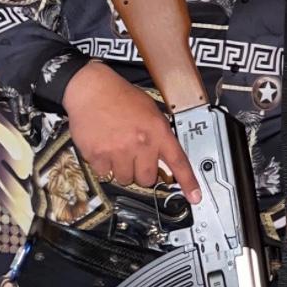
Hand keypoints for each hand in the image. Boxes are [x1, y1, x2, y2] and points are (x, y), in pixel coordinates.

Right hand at [61, 61, 200, 201]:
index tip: (195, 197)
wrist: (91, 90)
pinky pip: (105, 174)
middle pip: (148, 179)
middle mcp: (141, 143)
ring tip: (118, 149)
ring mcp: (119, 151)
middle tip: (136, 158)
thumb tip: (165, 153)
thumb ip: (159, 133)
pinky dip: (104, 165)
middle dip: (143, 172)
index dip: (188, 181)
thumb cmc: (120, 97)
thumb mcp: (151, 110)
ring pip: (125, 179)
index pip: (178, 161)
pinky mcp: (98, 156)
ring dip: (122, 170)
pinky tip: (104, 148)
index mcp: (158, 130)